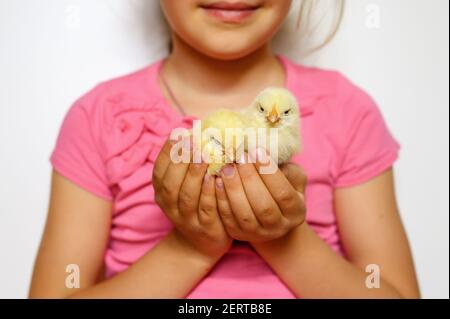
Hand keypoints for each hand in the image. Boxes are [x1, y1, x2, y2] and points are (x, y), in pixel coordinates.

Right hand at [152, 138, 232, 258]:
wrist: (203, 242)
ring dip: (194, 174)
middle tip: (194, 141)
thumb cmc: (196, 204)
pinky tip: (215, 178)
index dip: (167, 152)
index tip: (179, 134)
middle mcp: (170, 206)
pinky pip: (206, 209)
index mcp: (162, 192)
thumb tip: (195, 129)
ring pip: (186, 196)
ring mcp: (186, 219)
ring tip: (205, 156)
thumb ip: (186, 163)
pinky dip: (209, 193)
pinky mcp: (204, 227)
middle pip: (170, 183)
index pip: (159, 170)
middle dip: (181, 161)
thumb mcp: (184, 185)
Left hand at [215, 151, 306, 242]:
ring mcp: (258, 233)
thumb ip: (285, 168)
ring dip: (233, 189)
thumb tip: (264, 152)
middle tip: (239, 157)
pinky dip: (222, 199)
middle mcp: (279, 227)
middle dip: (249, 179)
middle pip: (263, 206)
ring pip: (244, 214)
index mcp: (296, 212)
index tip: (257, 150)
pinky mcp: (239, 234)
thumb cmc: (281, 188)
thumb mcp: (292, 178)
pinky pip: (228, 218)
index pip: (283, 193)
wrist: (270, 217)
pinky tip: (217, 181)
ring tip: (226, 167)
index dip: (270, 172)